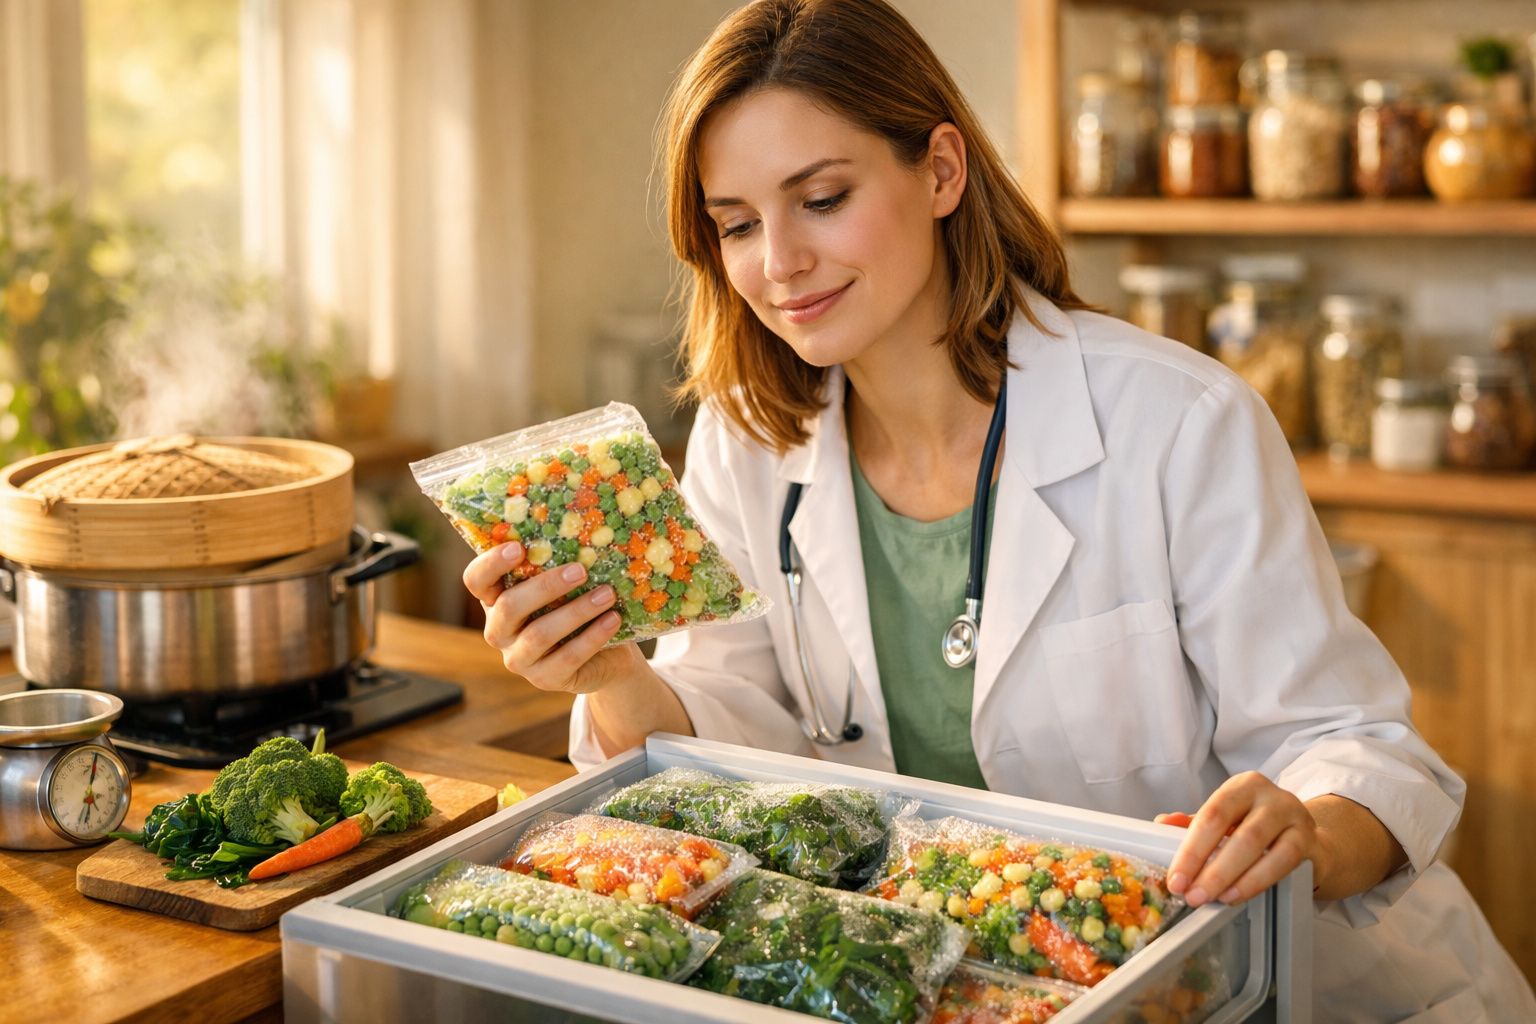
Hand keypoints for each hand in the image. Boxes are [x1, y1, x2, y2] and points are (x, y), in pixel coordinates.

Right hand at [463, 542, 642, 694]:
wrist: (605, 656)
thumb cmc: (579, 606)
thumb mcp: (566, 586)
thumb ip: (559, 564)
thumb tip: (582, 531)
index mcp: (496, 599)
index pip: (476, 580)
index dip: (491, 564)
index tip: (518, 547)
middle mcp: (499, 630)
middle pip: (509, 607)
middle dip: (546, 587)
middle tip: (580, 571)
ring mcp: (519, 658)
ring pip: (540, 634)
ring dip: (577, 611)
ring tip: (607, 594)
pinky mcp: (544, 679)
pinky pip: (567, 657)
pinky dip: (593, 636)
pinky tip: (613, 619)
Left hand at [1156, 771, 1323, 907]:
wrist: (1309, 839)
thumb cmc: (1259, 828)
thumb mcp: (1227, 822)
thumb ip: (1194, 824)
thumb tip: (1161, 823)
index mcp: (1241, 786)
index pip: (1210, 815)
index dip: (1190, 849)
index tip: (1175, 878)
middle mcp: (1268, 795)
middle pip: (1233, 831)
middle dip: (1208, 867)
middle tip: (1190, 895)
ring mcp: (1292, 815)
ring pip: (1256, 846)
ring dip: (1229, 877)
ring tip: (1211, 898)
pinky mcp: (1308, 839)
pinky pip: (1282, 861)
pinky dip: (1256, 881)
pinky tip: (1237, 895)